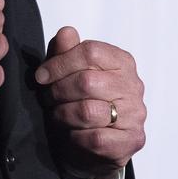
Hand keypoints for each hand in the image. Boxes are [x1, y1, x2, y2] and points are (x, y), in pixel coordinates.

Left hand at [35, 27, 146, 178]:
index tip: (41, 76)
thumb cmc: (80, 102)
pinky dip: (76, 136)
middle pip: (87, 81)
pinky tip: (72, 133)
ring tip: (57, 115)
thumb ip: (66, 51)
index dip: (59, 63)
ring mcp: (136, 114)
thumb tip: (66, 32)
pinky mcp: (133, 140)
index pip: (90, 52)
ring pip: (88, 111)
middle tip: (47, 99)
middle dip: (57, 91)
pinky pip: (96, 138)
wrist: (91, 145)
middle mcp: (134, 86)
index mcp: (122, 62)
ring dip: (63, 114)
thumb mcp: (68, 73)